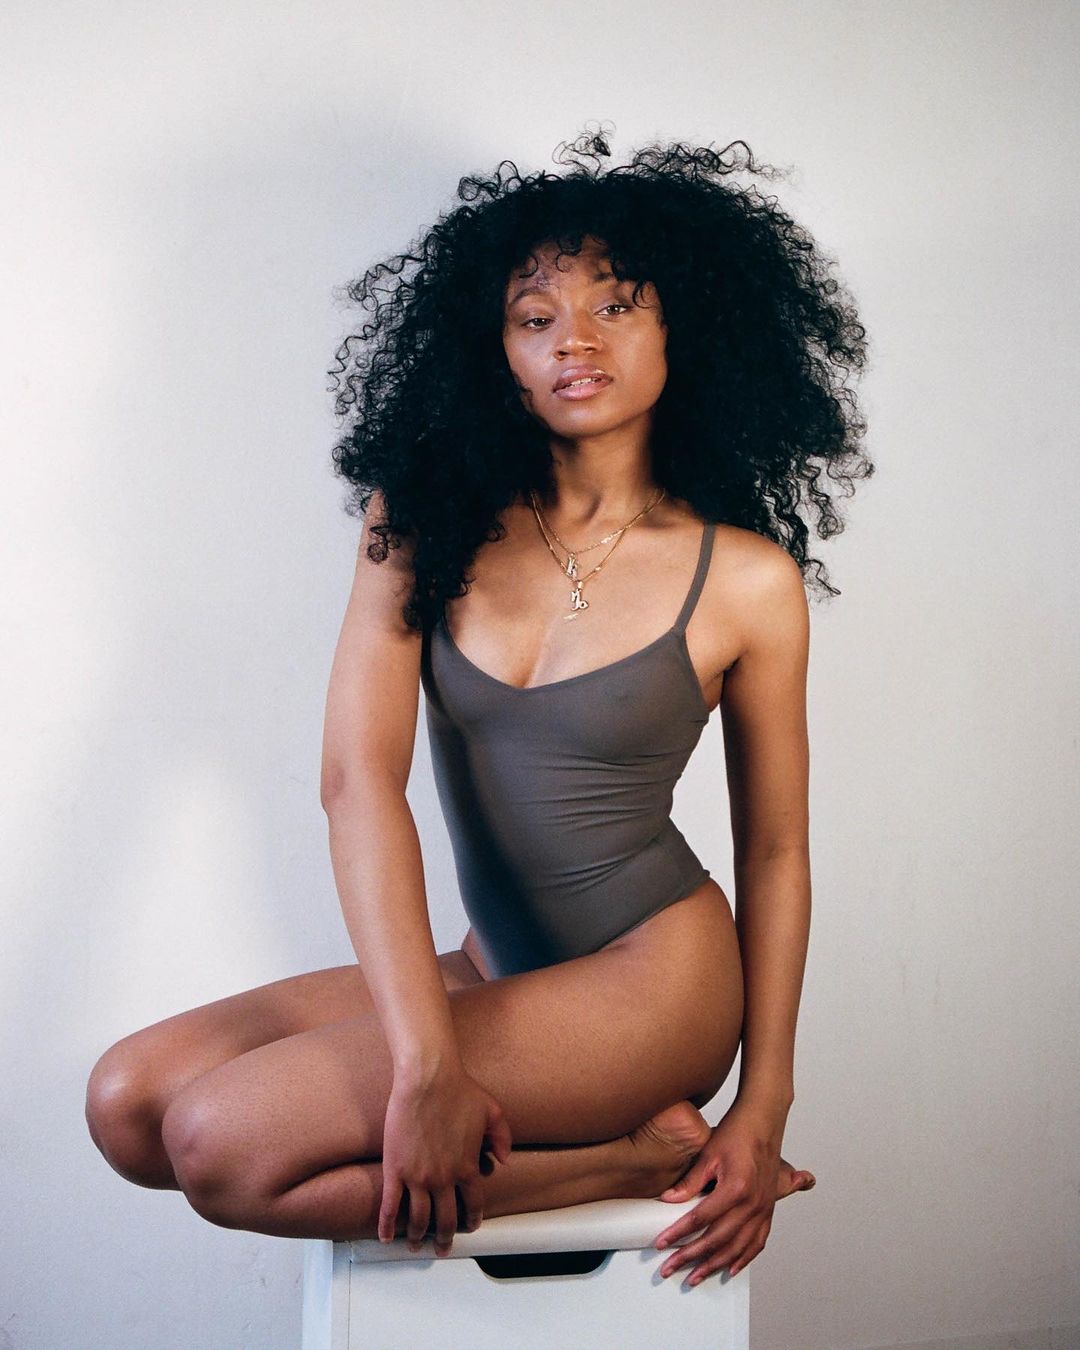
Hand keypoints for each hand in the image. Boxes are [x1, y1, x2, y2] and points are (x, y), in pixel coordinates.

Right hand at [378, 1064, 512, 1256]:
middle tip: (442, 1248)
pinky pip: (390, 1205)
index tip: (469, 1227)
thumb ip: (502, 1138)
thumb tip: (502, 1161)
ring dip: (417, 1237)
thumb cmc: (459, 1089)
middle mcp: (444, 1179)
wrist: (427, 1079)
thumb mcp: (492, 1112)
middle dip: (445, 1238)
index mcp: (467, 1167)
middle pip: (446, 1219)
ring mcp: (418, 1177)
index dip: (472, 1220)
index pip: (473, 1204)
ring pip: (418, 1219)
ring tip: (415, 1246)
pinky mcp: (395, 1169)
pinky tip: (385, 1237)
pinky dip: (387, 1225)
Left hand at [651, 1101, 814, 1286]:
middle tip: (670, 1268)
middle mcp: (753, 1203)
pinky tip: (729, 1269)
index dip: (679, 1233)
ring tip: (694, 1277)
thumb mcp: (708, 1154)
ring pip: (737, 1247)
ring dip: (714, 1265)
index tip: (661, 1244)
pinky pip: (757, 1242)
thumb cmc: (737, 1132)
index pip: (701, 1219)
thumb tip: (668, 1200)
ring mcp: (763, 1209)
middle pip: (717, 1239)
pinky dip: (743, 1259)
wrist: (763, 1120)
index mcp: (736, 1188)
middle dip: (691, 1257)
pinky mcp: (768, 1209)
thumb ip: (690, 1181)